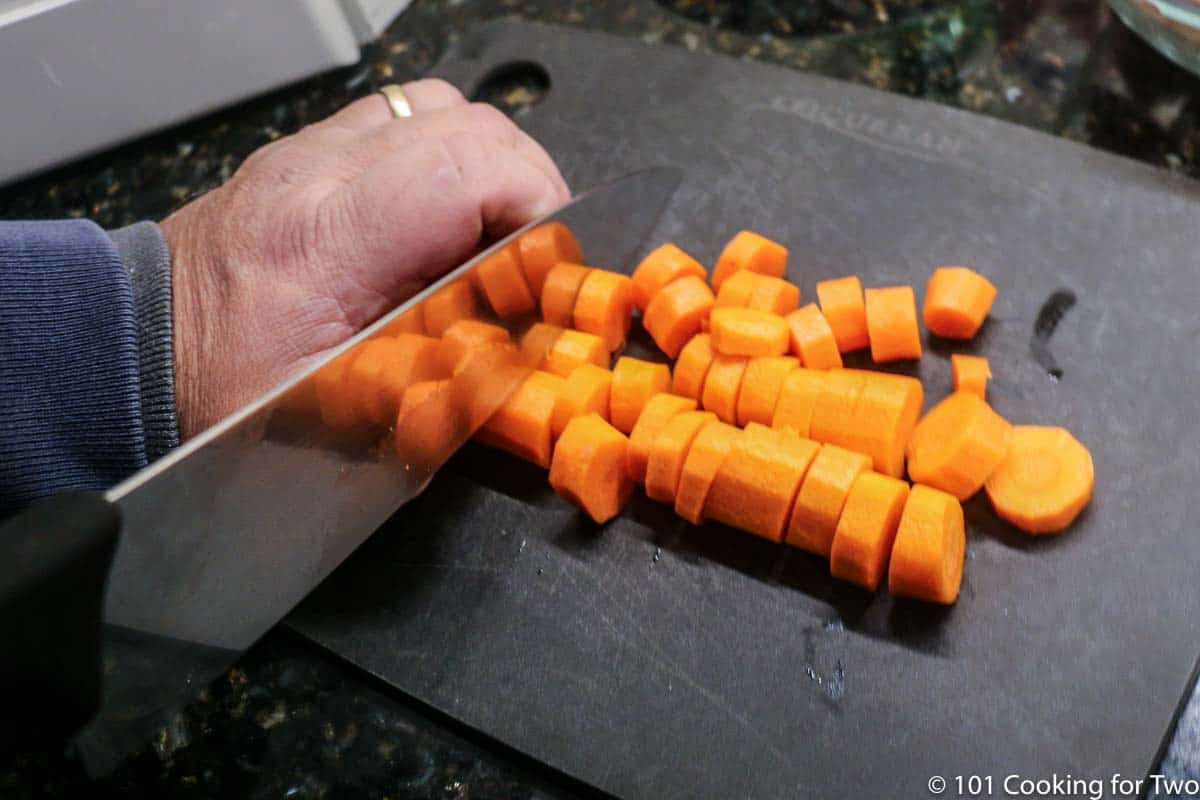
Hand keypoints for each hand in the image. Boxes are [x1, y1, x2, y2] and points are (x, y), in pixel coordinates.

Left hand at [161, 79, 569, 437]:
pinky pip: (406, 119)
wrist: (136, 346)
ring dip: (491, 165)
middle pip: (467, 125)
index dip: (535, 202)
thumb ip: (432, 390)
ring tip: (495, 233)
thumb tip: (520, 374)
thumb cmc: (220, 386)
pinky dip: (449, 157)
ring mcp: (313, 150)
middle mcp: (319, 173)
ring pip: (442, 107)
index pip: (463, 167)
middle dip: (528, 186)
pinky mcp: (313, 150)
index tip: (550, 261)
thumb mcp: (334, 413)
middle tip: (533, 257)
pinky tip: (446, 214)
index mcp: (326, 241)